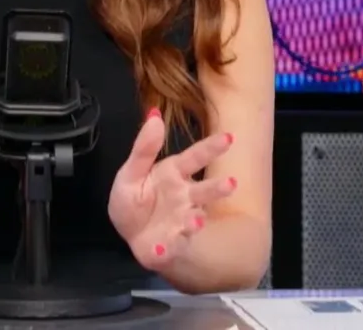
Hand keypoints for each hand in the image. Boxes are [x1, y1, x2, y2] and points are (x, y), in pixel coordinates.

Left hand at [107, 109, 236, 271]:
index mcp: (174, 174)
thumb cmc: (136, 198)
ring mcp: (181, 221)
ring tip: (197, 221)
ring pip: (193, 219)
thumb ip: (144, 147)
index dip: (210, 148)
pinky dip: (169, 248)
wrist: (131, 234)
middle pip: (203, 191)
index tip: (228, 138)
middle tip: (231, 184)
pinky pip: (173, 246)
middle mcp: (184, 197)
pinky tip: (163, 246)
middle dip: (216, 188)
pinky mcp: (172, 244)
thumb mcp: (131, 171)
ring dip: (195, 221)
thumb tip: (154, 114)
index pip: (194, 158)